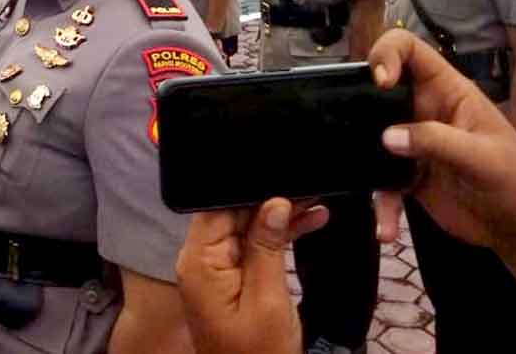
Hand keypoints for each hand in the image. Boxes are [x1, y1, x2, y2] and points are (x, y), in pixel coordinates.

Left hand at [175, 199, 327, 353]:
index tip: (284, 180)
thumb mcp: (269, 298)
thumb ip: (267, 246)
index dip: (249, 192)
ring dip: (278, 217)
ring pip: (245, 228)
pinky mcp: (230, 280)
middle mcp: (199, 262)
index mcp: (199, 263)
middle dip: (268, 201)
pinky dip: (276, 237)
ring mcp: (214, 271)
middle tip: (308, 191)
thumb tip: (273, 201)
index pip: (217, 208)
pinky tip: (308, 222)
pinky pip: (251, 248)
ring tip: (316, 203)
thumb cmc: (260, 352)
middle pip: (231, 214)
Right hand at [369, 29, 515, 247]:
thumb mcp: (483, 158)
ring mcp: (412, 145)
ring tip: (360, 181)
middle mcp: (423, 112)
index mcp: (447, 92)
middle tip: (349, 126)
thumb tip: (387, 137)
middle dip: (358, 103)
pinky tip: (386, 232)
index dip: (388, 54)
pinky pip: (380, 185)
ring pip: (370, 137)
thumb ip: (437, 142)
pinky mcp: (406, 177)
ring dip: (361, 160)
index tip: (379, 82)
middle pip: (378, 90)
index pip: (410, 51)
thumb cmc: (515, 182)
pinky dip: (380, 208)